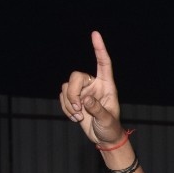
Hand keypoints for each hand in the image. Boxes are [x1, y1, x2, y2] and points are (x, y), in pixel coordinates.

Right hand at [58, 30, 124, 146]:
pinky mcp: (73, 99)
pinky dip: (65, 108)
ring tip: (79, 116)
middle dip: (73, 93)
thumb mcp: (107, 120)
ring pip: (66, 87)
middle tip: (78, 108)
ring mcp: (83, 91)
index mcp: (107, 86)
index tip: (95, 34)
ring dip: (68, 103)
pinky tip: (75, 118)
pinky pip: (62, 96)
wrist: (104, 138)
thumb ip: (98, 109)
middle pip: (76, 76)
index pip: (103, 63)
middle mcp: (94, 85)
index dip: (99, 49)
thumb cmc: (110, 128)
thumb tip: (86, 99)